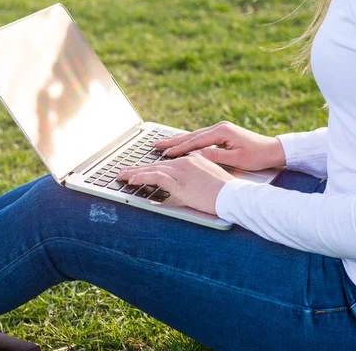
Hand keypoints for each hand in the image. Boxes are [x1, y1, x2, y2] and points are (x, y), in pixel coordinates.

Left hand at [117, 153, 233, 214]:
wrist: (235, 195)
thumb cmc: (227, 192)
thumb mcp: (212, 179)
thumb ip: (199, 176)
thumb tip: (191, 181)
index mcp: (194, 159)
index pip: (167, 162)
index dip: (151, 165)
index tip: (140, 168)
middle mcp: (185, 161)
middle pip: (156, 163)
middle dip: (137, 168)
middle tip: (123, 170)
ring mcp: (181, 170)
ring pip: (152, 169)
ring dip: (134, 173)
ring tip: (121, 176)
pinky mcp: (179, 181)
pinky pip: (155, 177)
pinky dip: (141, 178)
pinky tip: (131, 181)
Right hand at [154, 121, 284, 170]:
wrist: (273, 150)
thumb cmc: (257, 156)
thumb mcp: (236, 159)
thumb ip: (214, 156)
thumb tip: (195, 156)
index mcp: (222, 131)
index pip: (195, 141)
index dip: (179, 148)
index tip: (165, 154)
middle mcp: (219, 127)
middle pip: (191, 135)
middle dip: (172, 141)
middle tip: (156, 145)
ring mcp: (220, 128)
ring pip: (194, 135)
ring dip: (178, 140)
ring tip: (162, 143)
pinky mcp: (222, 133)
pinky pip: (200, 137)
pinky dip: (188, 141)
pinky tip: (179, 143)